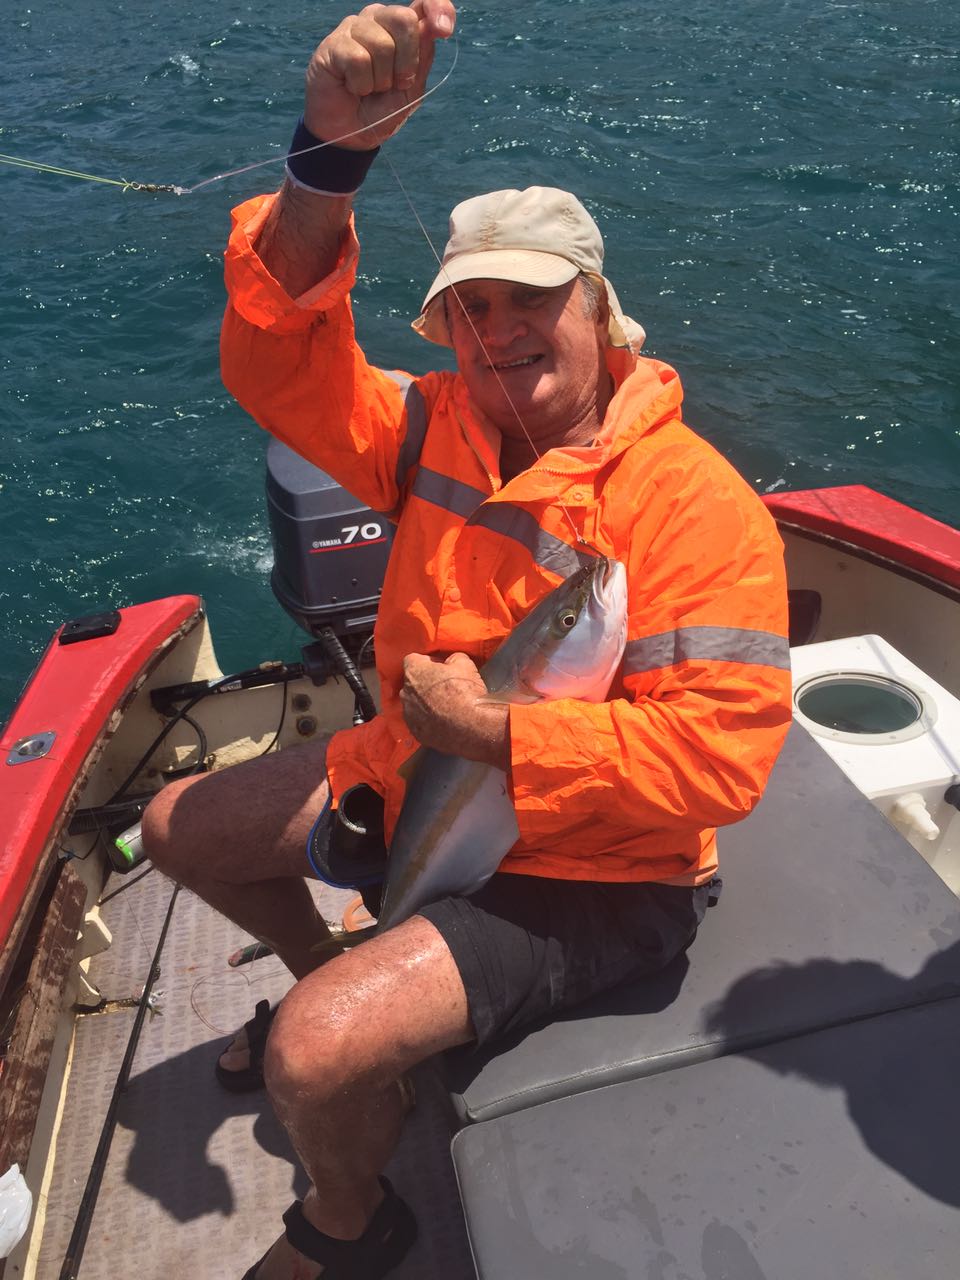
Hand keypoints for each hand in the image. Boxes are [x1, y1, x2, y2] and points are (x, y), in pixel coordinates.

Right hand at [305, 0, 456, 149]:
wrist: (352, 135)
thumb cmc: (380, 110)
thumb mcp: (412, 88)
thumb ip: (423, 57)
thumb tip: (432, 26)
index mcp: (402, 28)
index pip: (423, 3)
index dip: (437, 7)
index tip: (444, 30)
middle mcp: (378, 21)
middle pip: (404, 19)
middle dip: (406, 62)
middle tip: (396, 84)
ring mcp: (354, 29)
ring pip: (382, 44)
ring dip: (381, 80)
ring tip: (370, 89)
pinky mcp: (333, 44)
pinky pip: (358, 59)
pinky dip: (360, 84)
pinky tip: (352, 87)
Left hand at [400, 652, 508, 768]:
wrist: (471, 726)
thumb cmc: (465, 691)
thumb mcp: (464, 664)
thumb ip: (453, 659)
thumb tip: (451, 663)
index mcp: (414, 672)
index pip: (413, 660)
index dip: (427, 662)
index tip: (441, 667)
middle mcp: (406, 693)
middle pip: (412, 684)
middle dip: (425, 684)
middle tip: (444, 688)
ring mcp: (409, 715)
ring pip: (414, 705)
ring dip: (426, 704)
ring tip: (445, 708)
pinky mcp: (416, 733)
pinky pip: (420, 723)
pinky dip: (429, 722)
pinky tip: (445, 723)